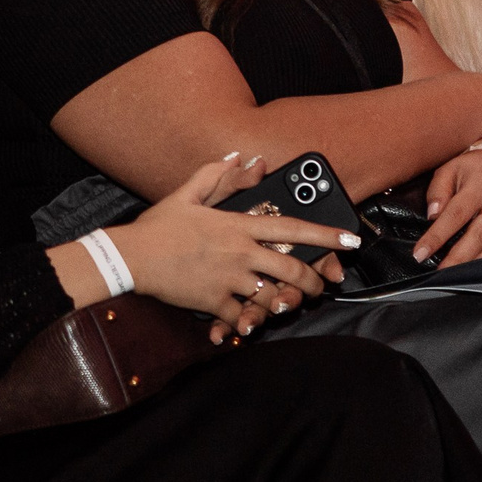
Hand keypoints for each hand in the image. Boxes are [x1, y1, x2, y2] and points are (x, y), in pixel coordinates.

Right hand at [113, 156, 351, 339]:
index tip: (350, 240)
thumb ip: (219, 175)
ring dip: (286, 303)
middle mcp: (240, 252)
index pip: (292, 228)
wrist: (131, 256)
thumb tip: (244, 159)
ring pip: (273, 296)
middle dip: (313, 281)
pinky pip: (242, 317)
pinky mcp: (214, 302)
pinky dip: (249, 322)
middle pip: (292, 270)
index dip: (325, 235)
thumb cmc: (159, 226)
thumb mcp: (188, 193)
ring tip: (290, 303)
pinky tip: (252, 323)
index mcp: (238, 225)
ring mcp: (229, 279)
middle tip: (321, 284)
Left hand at [414, 151, 481, 266]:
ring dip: (481, 264)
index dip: (436, 236)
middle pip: (480, 236)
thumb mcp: (451, 169)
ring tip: (461, 276)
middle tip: (441, 273)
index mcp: (479, 188)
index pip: (455, 215)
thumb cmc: (476, 168)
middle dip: (459, 258)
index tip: (420, 253)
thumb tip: (432, 215)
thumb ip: (438, 191)